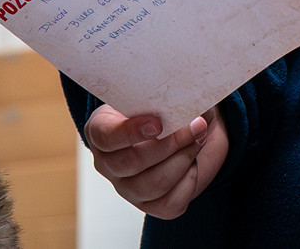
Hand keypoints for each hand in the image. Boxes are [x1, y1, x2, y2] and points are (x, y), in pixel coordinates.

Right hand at [83, 104, 227, 219]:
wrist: (181, 126)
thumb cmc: (164, 106)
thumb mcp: (159, 93)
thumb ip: (164, 94)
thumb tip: (184, 97)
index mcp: (100, 131)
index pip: (105, 137)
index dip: (130, 131)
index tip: (158, 122)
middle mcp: (108, 164)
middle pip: (132, 163)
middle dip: (170, 143)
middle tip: (196, 125)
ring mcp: (127, 188)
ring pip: (154, 185)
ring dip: (184, 159)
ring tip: (199, 138)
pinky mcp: (150, 205)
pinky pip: (171, 203)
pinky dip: (189, 181)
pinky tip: (194, 162)